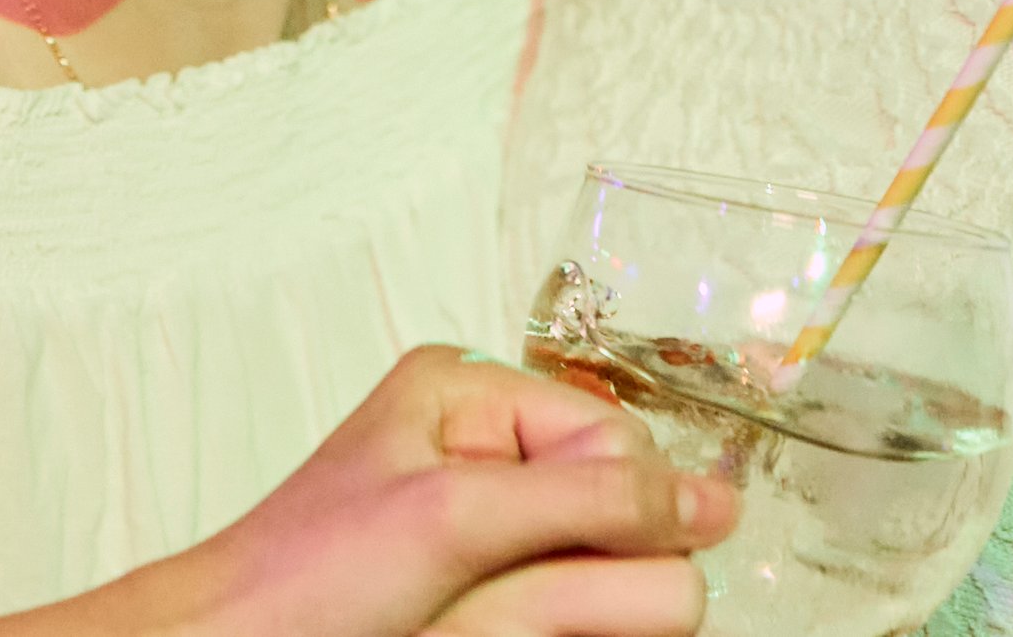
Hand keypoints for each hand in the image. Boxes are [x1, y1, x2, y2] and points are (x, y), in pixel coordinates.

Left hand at [0, 344, 734, 636]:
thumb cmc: (306, 576)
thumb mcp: (454, 517)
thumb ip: (585, 502)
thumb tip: (706, 499)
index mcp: (477, 400)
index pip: (622, 444)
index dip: (604, 506)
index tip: (534, 544)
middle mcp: (499, 459)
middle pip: (630, 518)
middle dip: (580, 568)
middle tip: (482, 590)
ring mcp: (506, 540)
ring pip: (621, 586)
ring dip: (564, 613)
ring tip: (464, 619)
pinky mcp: (505, 606)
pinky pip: (586, 621)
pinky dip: (548, 631)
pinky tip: (477, 634)